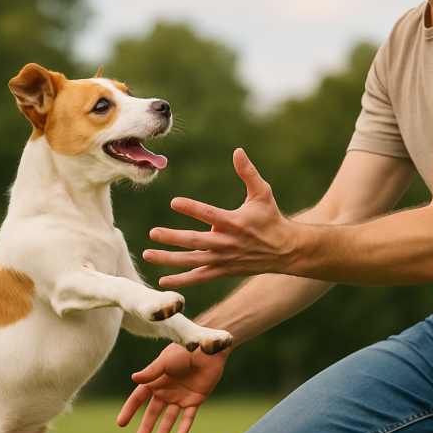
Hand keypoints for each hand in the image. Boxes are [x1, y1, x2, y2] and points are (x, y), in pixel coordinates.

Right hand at [117, 343, 228, 432]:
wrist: (208, 349)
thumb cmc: (184, 350)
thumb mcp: (165, 361)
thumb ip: (151, 372)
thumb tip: (134, 378)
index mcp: (155, 381)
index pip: (138, 398)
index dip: (130, 410)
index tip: (121, 423)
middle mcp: (166, 391)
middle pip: (153, 413)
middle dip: (146, 428)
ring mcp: (180, 397)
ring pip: (169, 420)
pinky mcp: (195, 401)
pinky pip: (187, 418)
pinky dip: (183, 429)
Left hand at [143, 148, 292, 287]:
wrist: (285, 251)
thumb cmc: (270, 218)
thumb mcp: (263, 193)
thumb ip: (248, 173)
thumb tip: (237, 151)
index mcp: (235, 222)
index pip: (209, 214)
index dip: (192, 208)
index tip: (174, 202)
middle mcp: (227, 243)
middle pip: (196, 241)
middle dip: (173, 238)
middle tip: (153, 233)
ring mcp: (224, 259)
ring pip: (193, 261)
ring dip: (169, 259)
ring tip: (148, 254)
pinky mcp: (223, 271)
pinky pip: (199, 278)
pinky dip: (181, 280)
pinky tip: (162, 281)